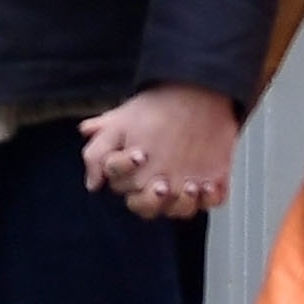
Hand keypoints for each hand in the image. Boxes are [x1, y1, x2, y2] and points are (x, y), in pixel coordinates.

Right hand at [79, 84, 238, 221]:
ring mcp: (182, 186)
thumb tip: (92, 183)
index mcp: (132, 175)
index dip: (129, 174)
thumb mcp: (119, 123)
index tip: (139, 155)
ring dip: (183, 203)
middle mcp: (154, 184)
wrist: (193, 94)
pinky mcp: (209, 184)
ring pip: (179, 210)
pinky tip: (210, 184)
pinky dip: (211, 197)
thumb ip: (98, 152)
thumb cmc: (153, 109)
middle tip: (162, 184)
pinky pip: (211, 202)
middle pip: (147, 208)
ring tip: (190, 185)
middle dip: (152, 200)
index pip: (123, 188)